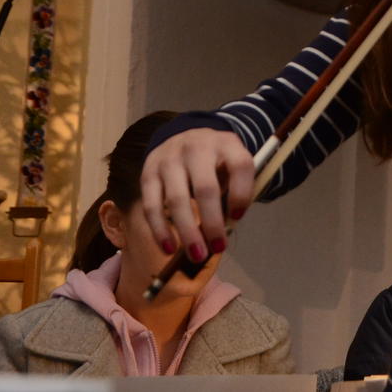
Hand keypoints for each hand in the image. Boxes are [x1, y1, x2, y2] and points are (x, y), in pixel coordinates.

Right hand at [140, 127, 254, 261]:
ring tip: (197, 255)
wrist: (184, 137)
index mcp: (227, 144)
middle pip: (205, 188)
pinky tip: (169, 248)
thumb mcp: (231, 164)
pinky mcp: (148, 173)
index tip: (238, 217)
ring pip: (177, 199)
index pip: (240, 166)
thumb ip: (235, 190)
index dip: (242, 193)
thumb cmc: (215, 161)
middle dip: (212, 222)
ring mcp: (169, 159)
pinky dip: (160, 230)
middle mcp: (197, 148)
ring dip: (187, 232)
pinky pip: (152, 206)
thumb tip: (226, 229)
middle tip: (218, 248)